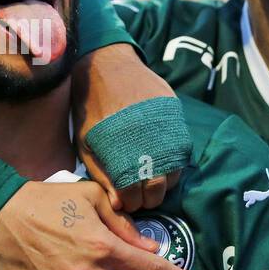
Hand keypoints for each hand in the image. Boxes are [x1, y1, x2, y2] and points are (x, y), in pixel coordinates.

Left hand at [71, 43, 182, 211]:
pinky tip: (158, 156)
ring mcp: (167, 132)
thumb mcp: (86, 144)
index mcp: (122, 156)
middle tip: (139, 192)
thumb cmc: (91, 108)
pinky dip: (172, 160)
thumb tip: (120, 203)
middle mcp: (149, 147)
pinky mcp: (177, 118)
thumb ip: (102, 175)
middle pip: (157, 190)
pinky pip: (182, 152)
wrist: (106, 66)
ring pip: (173, 174)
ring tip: (148, 174)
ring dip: (162, 180)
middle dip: (148, 197)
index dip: (130, 203)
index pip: (134, 197)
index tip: (126, 200)